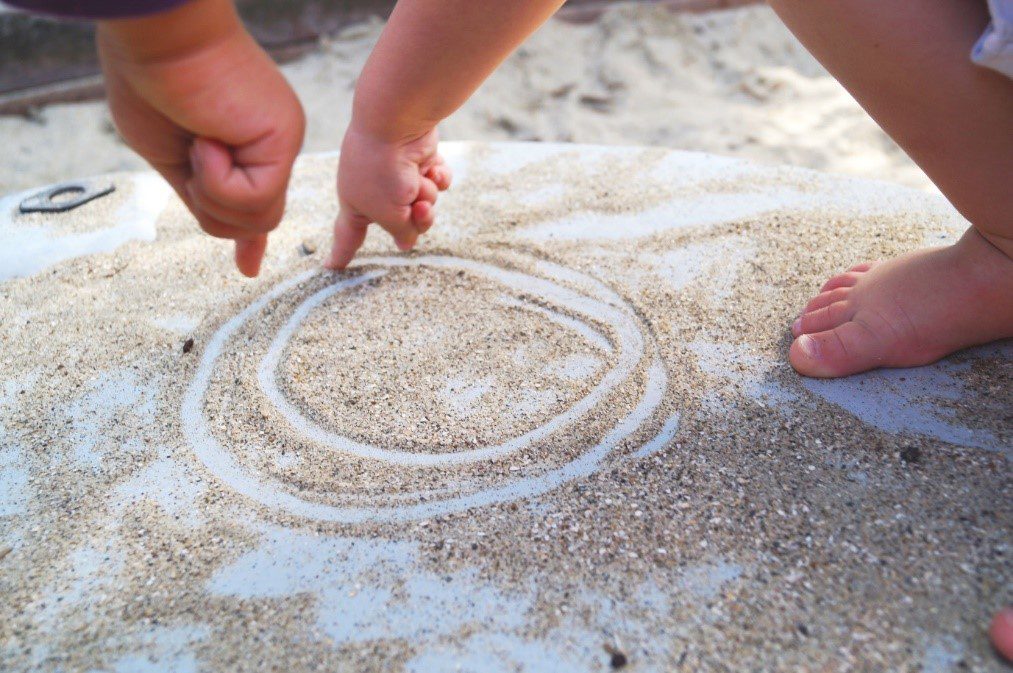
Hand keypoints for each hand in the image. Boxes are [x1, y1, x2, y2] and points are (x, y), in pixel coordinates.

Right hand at [97, 0, 304, 276]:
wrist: (155, 37)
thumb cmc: (150, 84)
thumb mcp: (170, 157)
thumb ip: (202, 196)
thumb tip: (227, 241)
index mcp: (246, 144)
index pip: (257, 200)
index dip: (249, 239)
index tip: (248, 268)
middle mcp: (271, 144)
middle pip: (255, 220)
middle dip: (212, 207)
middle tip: (191, 155)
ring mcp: (282, 142)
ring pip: (256, 219)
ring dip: (211, 192)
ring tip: (199, 143)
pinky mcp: (284, 140)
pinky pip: (254, 198)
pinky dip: (218, 178)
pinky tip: (208, 139)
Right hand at [325, 124, 451, 269]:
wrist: (396, 121)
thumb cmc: (383, 170)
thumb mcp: (390, 215)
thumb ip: (402, 232)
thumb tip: (407, 242)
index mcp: (355, 204)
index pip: (347, 237)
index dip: (341, 254)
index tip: (332, 268)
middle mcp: (374, 190)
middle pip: (401, 224)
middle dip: (417, 220)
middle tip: (419, 210)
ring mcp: (397, 173)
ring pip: (423, 203)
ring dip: (427, 197)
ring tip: (423, 184)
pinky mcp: (419, 158)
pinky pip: (435, 181)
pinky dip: (437, 177)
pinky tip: (435, 169)